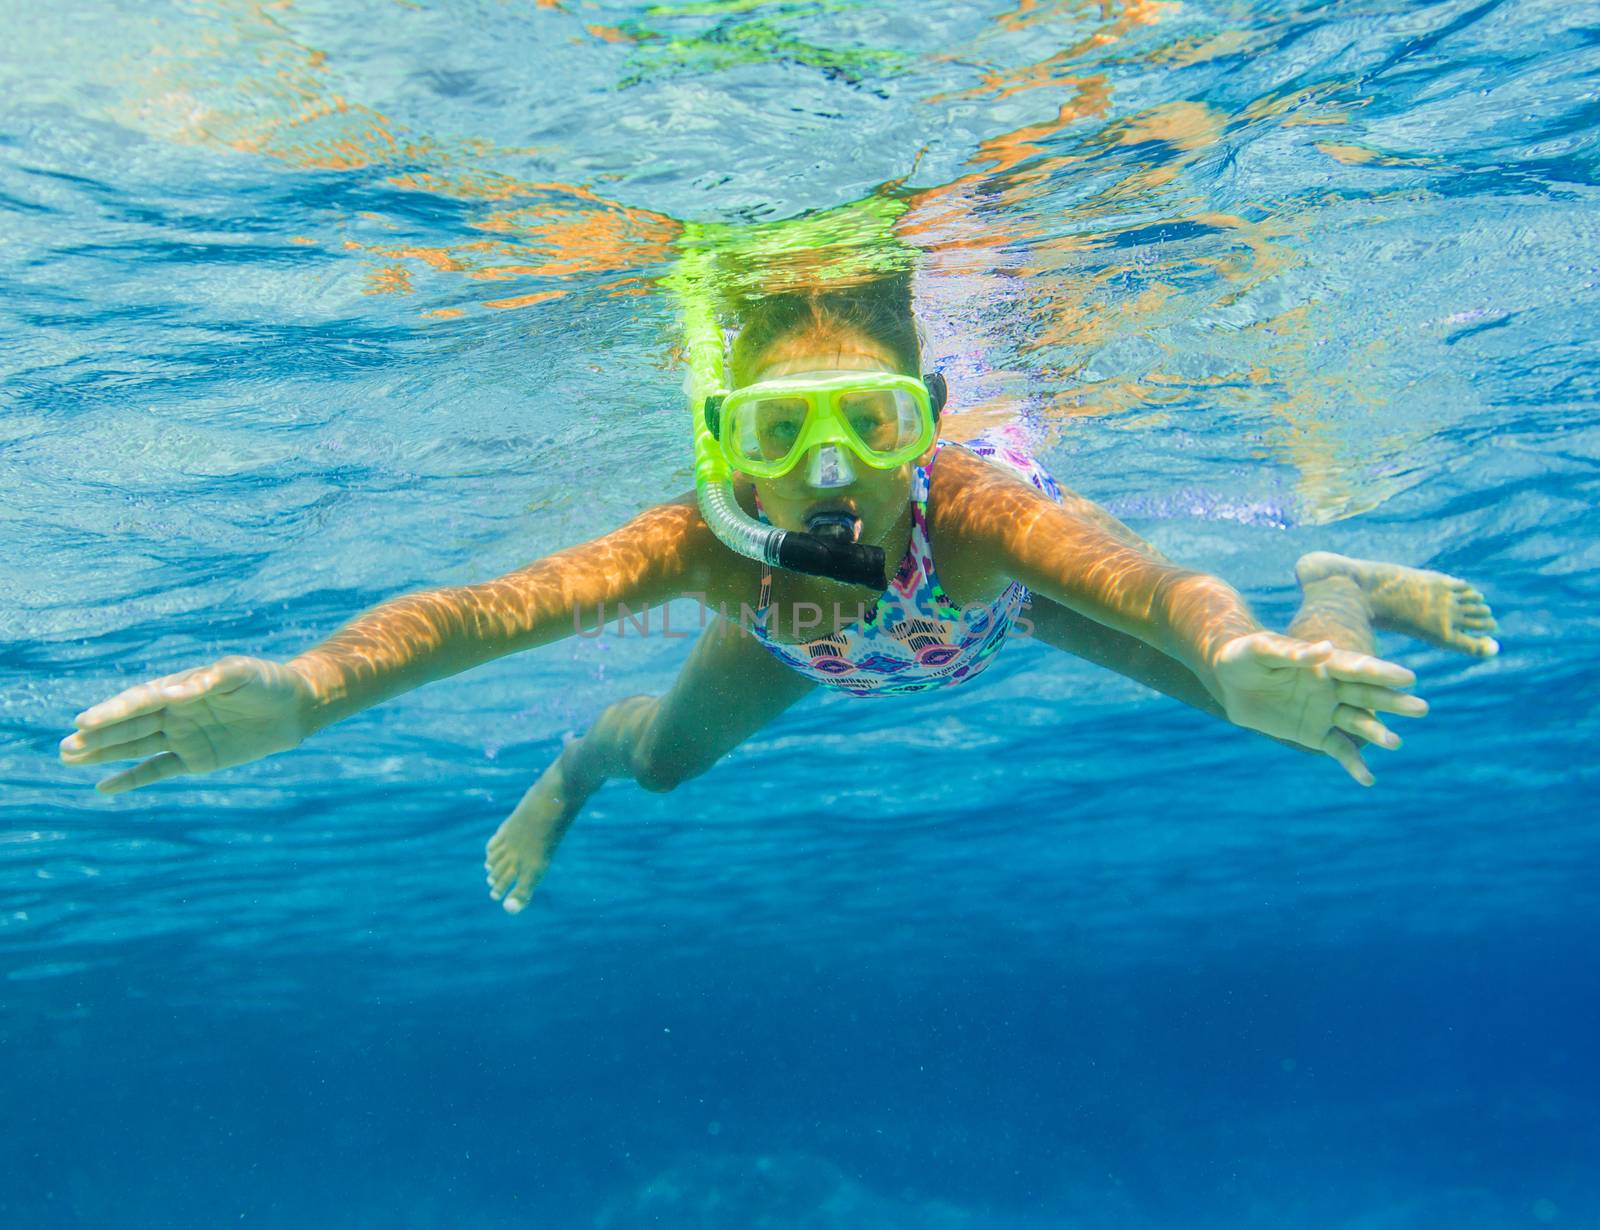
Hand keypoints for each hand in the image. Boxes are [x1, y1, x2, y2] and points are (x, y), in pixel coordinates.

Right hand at [59, 656, 315, 793]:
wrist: (294, 706)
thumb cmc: (266, 682)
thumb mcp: (243, 674)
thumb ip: (212, 680)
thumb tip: (174, 691)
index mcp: (181, 687)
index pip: (140, 701)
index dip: (113, 711)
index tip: (85, 721)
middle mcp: (174, 712)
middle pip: (129, 726)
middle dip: (98, 736)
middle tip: (65, 747)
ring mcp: (182, 736)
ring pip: (135, 747)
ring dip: (104, 754)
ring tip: (68, 758)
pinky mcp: (195, 759)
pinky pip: (157, 769)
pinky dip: (131, 779)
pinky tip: (103, 787)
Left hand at [1211, 632, 1427, 784]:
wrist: (1227, 680)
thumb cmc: (1244, 655)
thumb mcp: (1261, 650)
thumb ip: (1292, 652)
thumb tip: (1326, 648)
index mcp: (1323, 663)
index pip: (1356, 667)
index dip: (1380, 672)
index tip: (1408, 677)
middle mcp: (1332, 687)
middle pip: (1367, 695)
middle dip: (1392, 702)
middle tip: (1421, 709)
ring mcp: (1326, 711)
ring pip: (1358, 722)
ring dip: (1376, 732)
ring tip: (1395, 743)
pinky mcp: (1314, 733)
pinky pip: (1339, 749)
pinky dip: (1354, 764)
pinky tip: (1369, 780)